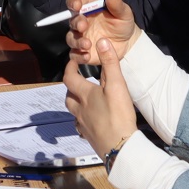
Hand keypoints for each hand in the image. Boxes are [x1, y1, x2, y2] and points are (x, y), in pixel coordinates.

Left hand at [63, 39, 138, 157]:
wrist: (120, 147)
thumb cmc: (118, 115)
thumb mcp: (117, 85)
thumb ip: (110, 63)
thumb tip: (102, 41)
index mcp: (85, 95)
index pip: (69, 77)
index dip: (69, 68)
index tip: (73, 62)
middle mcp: (79, 110)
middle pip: (68, 96)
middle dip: (71, 87)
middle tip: (80, 81)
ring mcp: (83, 125)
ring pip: (73, 112)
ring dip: (76, 104)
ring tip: (85, 100)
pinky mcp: (89, 137)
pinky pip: (81, 126)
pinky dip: (83, 120)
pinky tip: (92, 121)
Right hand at [64, 0, 137, 65]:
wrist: (128, 43)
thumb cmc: (123, 23)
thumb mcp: (123, 12)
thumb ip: (116, 3)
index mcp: (88, 8)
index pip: (75, 1)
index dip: (73, 2)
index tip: (77, 6)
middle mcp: (81, 21)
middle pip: (71, 20)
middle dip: (76, 23)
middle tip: (84, 26)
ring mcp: (80, 37)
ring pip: (70, 38)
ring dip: (76, 41)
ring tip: (87, 44)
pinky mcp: (82, 52)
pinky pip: (74, 54)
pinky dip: (78, 56)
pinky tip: (87, 56)